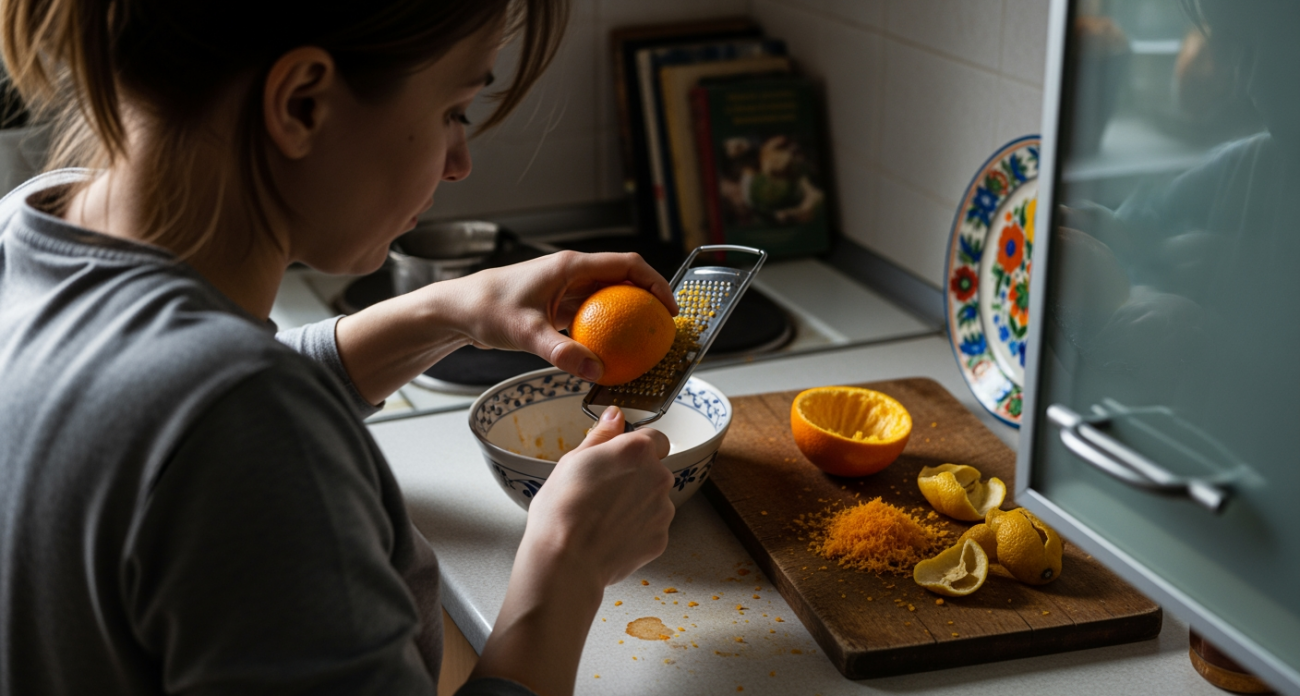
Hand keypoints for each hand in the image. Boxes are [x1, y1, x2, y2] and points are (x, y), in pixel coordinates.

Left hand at [444, 250, 676, 383]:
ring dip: (628, 315)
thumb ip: (560, 352)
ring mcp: (564, 289)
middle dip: (648, 300)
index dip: (655, 282)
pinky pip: (591, 315)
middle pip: (623, 280)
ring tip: (646, 341)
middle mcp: (571, 273)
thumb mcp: (524, 332)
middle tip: (664, 329)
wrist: (457, 310)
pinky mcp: (557, 306)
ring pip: (608, 297)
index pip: (627, 265)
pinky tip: (613, 352)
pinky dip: (606, 329)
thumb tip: (596, 370)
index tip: (670, 308)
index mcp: (570, 266)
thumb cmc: (485, 310)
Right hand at [523, 405, 674, 586]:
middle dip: (636, 478)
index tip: (620, 458)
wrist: (567, 562)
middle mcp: (658, 477)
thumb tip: (615, 415)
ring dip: (637, 504)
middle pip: (655, 471)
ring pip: (654, 500)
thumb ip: (601, 435)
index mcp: (637, 451)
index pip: (655, 438)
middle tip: (603, 491)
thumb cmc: (562, 510)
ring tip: (604, 517)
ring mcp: (663, 510)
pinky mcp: (661, 538)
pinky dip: (636, 530)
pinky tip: (611, 536)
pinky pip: (651, 527)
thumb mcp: (572, 460)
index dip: (637, 448)